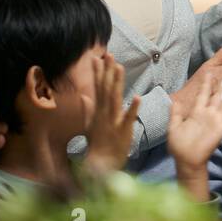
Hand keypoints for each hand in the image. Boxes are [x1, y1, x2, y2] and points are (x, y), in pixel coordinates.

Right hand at [83, 52, 141, 176]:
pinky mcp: (123, 131)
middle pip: (106, 89)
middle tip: (110, 55)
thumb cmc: (97, 145)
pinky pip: (129, 118)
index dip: (98, 73)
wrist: (100, 165)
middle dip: (107, 71)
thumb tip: (84, 94)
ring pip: (115, 99)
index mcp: (97, 111)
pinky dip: (133, 108)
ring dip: (117, 83)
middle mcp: (104, 114)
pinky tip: (138, 97)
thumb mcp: (89, 125)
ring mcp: (113, 121)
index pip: (97, 88)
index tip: (97, 57)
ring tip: (120, 67)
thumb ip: (87, 109)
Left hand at [169, 72, 221, 175]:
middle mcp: (208, 113)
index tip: (210, 71)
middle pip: (219, 94)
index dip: (206, 83)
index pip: (203, 93)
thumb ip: (175, 113)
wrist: (186, 161)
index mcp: (197, 111)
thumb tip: (173, 100)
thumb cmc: (179, 146)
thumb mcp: (173, 126)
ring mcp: (216, 120)